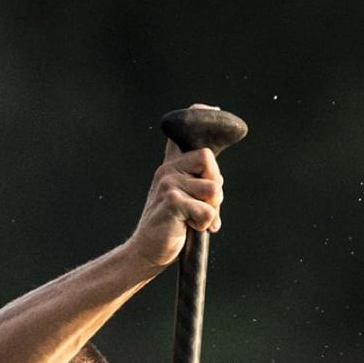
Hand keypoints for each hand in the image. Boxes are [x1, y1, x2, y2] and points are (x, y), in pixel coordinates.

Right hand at [127, 122, 223, 273]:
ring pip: (213, 188)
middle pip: (209, 160)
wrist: (146, 253)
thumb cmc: (169, 228)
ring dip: (211, 210)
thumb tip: (217, 180)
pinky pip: (206, 210)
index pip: (184, 134)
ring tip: (197, 221)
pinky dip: (204, 224)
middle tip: (207, 208)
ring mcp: (167, 184)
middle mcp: (167, 171)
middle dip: (215, 188)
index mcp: (170, 167)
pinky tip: (191, 228)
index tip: (214, 109)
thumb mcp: (183, 202)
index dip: (201, 116)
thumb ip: (197, 186)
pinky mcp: (172, 202)